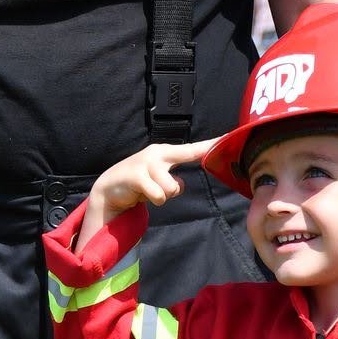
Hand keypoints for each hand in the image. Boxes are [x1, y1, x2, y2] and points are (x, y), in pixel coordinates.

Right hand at [76, 138, 217, 247]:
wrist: (109, 188)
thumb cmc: (139, 183)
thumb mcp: (159, 179)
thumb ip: (174, 179)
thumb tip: (180, 185)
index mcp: (166, 152)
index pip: (193, 149)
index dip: (211, 144)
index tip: (227, 138)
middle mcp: (158, 153)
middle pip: (186, 157)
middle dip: (189, 164)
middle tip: (181, 170)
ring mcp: (147, 163)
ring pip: (172, 188)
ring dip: (163, 196)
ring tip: (149, 191)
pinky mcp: (137, 175)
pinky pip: (159, 196)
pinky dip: (154, 200)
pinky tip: (142, 195)